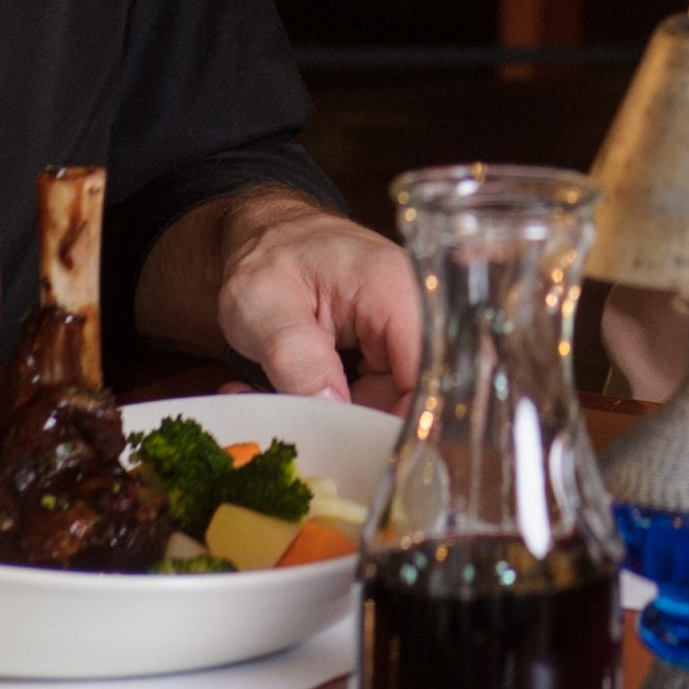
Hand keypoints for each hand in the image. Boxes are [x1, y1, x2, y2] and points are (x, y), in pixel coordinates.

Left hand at [212, 189, 418, 405]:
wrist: (260, 235)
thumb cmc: (264, 255)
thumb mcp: (262, 303)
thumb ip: (296, 357)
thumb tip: (333, 414)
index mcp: (396, 292)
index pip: (428, 379)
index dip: (400, 425)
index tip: (351, 453)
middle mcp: (413, 314)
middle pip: (409, 399)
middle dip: (348, 424)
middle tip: (287, 423)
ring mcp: (400, 334)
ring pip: (384, 405)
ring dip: (328, 415)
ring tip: (267, 399)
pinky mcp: (383, 351)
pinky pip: (367, 396)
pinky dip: (324, 404)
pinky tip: (280, 393)